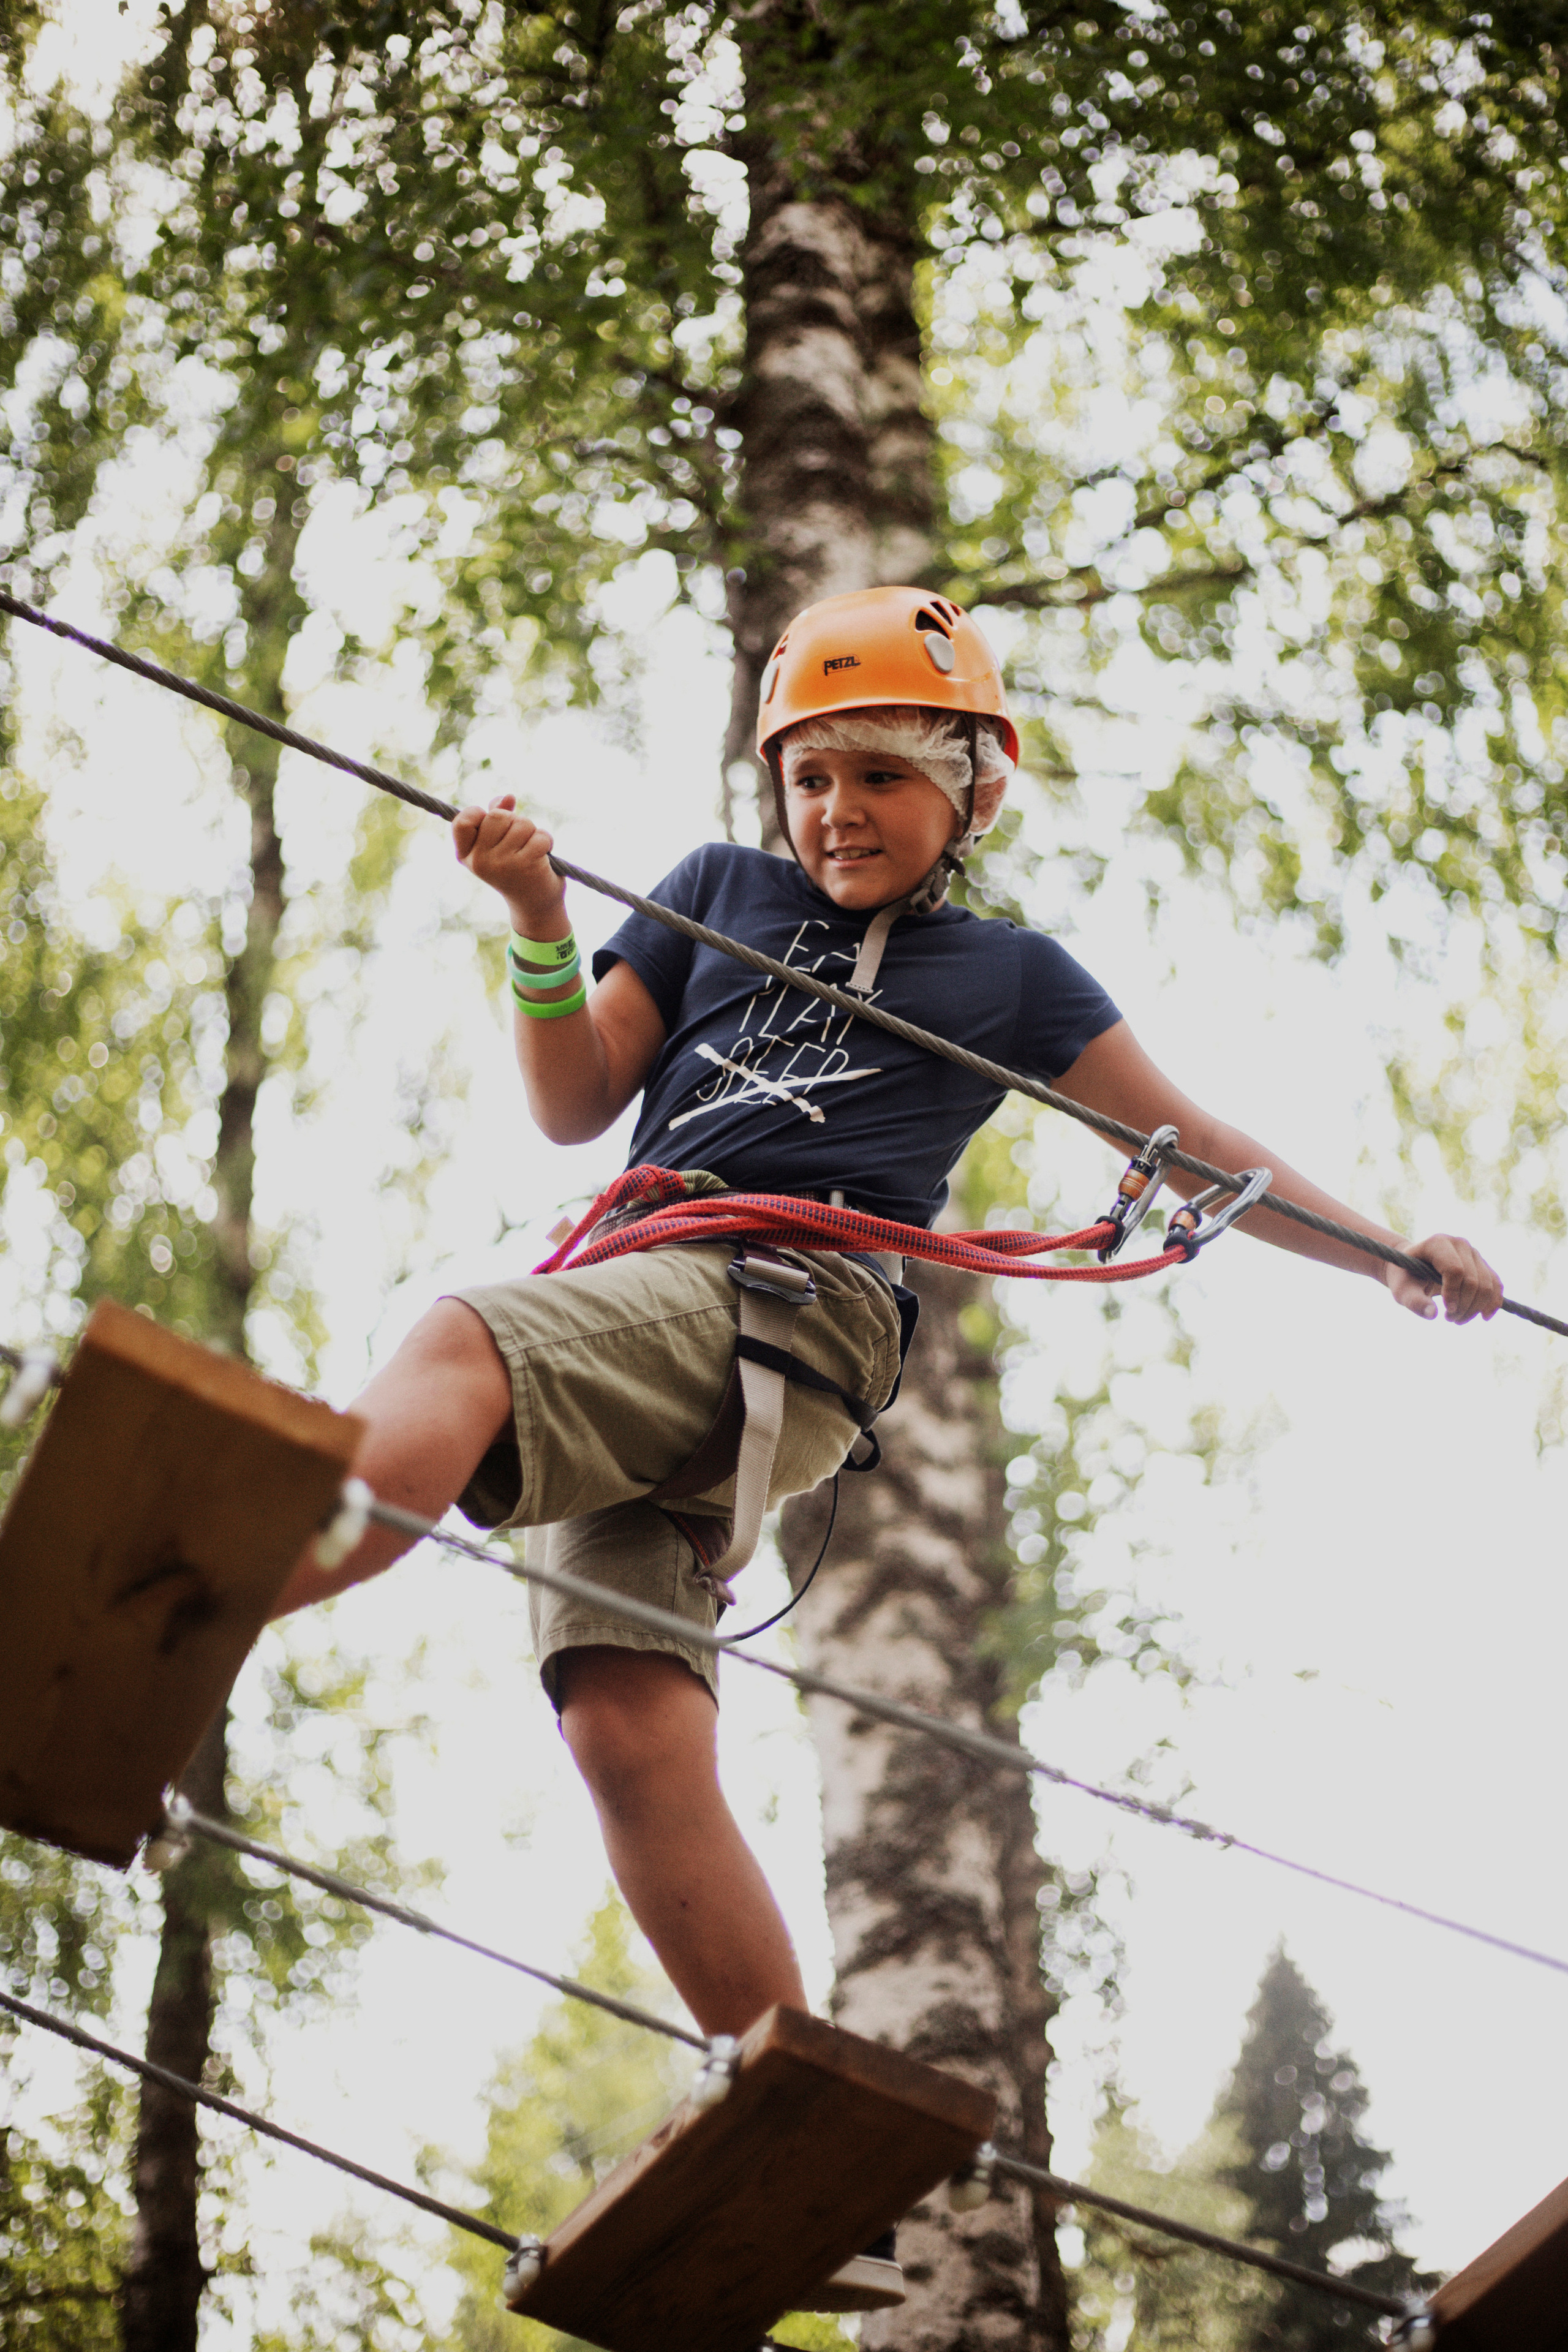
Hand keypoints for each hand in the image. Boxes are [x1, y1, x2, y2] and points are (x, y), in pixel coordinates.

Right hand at [453, 794, 565, 933]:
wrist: (533, 905)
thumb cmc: (515, 869)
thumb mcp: (498, 844)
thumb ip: (497, 816)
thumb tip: (507, 797)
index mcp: (466, 855)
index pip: (462, 821)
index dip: (479, 814)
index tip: (491, 824)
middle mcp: (480, 861)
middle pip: (497, 816)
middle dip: (514, 821)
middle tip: (518, 841)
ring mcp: (502, 864)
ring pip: (522, 823)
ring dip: (533, 832)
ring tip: (531, 850)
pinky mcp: (526, 865)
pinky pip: (540, 836)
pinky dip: (546, 841)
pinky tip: (543, 856)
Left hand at [1384, 1233, 1502, 1324]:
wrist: (1412, 1270)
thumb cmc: (1405, 1279)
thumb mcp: (1402, 1290)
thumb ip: (1414, 1301)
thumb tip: (1432, 1314)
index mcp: (1437, 1243)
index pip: (1455, 1270)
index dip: (1453, 1294)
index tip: (1445, 1312)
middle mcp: (1459, 1244)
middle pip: (1473, 1281)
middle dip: (1464, 1306)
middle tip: (1448, 1319)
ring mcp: (1474, 1253)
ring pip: (1488, 1285)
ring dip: (1476, 1308)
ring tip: (1457, 1319)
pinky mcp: (1482, 1264)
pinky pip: (1496, 1284)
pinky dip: (1493, 1302)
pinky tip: (1483, 1317)